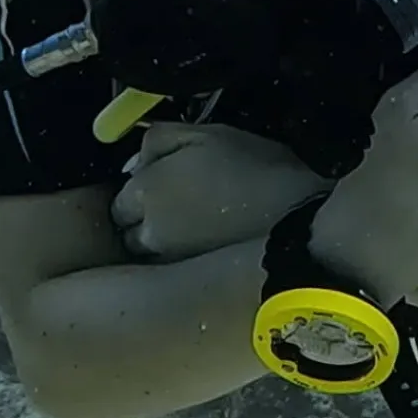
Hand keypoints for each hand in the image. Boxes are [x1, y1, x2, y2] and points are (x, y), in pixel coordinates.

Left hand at [109, 122, 330, 260]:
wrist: (299, 217)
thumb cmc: (254, 168)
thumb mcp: (205, 133)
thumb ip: (158, 139)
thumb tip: (135, 160)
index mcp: (145, 192)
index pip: (118, 202)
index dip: (140, 191)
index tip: (162, 184)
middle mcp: (148, 234)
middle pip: (129, 232)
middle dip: (145, 220)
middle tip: (179, 205)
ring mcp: (169, 264)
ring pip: (150, 255)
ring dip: (162, 243)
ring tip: (196, 226)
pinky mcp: (190, 284)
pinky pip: (172, 272)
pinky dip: (181, 260)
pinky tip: (208, 246)